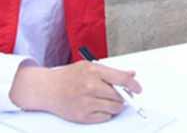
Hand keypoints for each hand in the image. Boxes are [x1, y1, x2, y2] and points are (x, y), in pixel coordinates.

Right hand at [10, 60, 141, 123]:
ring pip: (114, 108)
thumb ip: (112, 72)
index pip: (121, 79)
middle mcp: (90, 87)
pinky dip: (105, 113)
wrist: (48, 88)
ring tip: (108, 100)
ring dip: (116, 106)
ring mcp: (86, 102)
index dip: (133, 85)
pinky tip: (98, 106)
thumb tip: (132, 74)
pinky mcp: (82, 116)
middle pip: (119, 96)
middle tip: (119, 95)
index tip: (138, 89)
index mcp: (93, 71)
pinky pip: (104, 118)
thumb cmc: (69, 76)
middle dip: (122, 96)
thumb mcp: (90, 67)